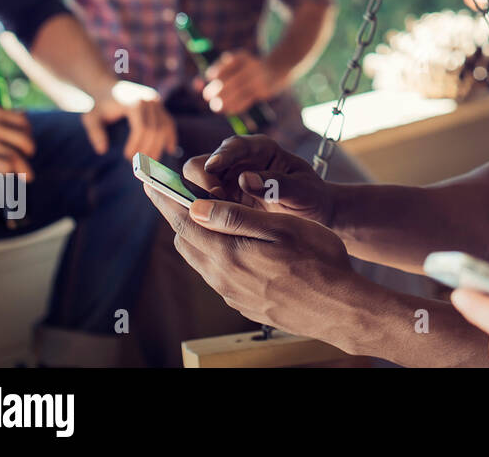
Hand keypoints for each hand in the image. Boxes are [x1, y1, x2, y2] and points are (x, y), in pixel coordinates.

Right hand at [0, 106, 34, 178]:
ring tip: (28, 176)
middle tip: (29, 154)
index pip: (22, 123)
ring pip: (15, 156)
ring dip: (23, 167)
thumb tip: (25, 113)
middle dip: (29, 149)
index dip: (28, 132)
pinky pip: (6, 166)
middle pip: (23, 139)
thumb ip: (3, 116)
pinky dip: (12, 171)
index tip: (26, 141)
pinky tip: (12, 174)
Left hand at [84, 80, 176, 160]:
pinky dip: (170, 136)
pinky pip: (169, 122)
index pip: (142, 127)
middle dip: (148, 148)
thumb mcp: (91, 118)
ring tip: (151, 162)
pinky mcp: (159, 105)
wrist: (107, 87)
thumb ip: (95, 132)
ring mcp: (157, 101)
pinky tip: (170, 149)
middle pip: (156, 129)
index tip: (127, 157)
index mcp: (134, 102)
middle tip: (139, 165)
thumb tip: (102, 150)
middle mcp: (149, 100)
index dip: (137, 144)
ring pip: (165, 127)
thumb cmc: (98, 105)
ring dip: (159, 146)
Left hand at [145, 187, 369, 352]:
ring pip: (200, 260)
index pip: (183, 221)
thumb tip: (195, 207)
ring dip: (197, 235)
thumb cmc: (319, 262)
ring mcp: (232, 294)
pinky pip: (217, 275)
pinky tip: (234, 247)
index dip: (164, 198)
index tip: (148, 180)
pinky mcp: (244, 304)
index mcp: (228, 254)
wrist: (340, 310)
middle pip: (186, 242)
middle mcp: (222, 278)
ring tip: (204, 216)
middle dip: (179, 215)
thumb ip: (236, 218)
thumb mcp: (282, 229)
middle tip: (178, 193)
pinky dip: (214, 254)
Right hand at [183, 134, 333, 225]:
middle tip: (214, 201)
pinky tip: (212, 229)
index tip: (213, 167)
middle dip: (201, 182)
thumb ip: (277, 184)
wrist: (312, 213)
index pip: (233, 146)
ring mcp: (225, 182)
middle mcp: (237, 162)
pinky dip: (202, 216)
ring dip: (198, 202)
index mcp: (260, 149)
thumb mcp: (302, 190)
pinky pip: (201, 207)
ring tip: (215, 218)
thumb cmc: (310, 196)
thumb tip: (245, 179)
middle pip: (200, 164)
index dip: (221, 156)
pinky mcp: (220, 202)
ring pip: (194, 188)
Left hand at [201, 51, 280, 116]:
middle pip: (233, 81)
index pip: (227, 63)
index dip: (216, 71)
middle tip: (208, 96)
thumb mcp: (234, 65)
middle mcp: (252, 66)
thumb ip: (214, 73)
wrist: (276, 69)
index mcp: (242, 56)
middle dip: (218, 90)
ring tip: (216, 106)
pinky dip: (236, 107)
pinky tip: (228, 110)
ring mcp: (259, 79)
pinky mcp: (264, 91)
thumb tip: (196, 85)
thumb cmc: (247, 69)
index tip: (209, 77)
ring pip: (239, 93)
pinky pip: (247, 101)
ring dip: (225, 101)